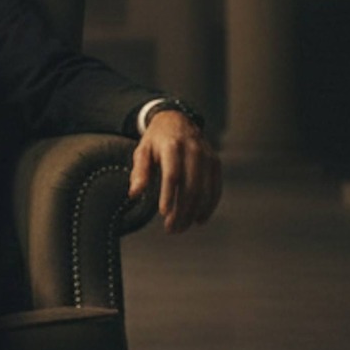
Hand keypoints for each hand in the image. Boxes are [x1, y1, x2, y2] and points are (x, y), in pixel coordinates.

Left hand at [127, 110, 221, 233]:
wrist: (178, 120)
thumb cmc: (156, 141)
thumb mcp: (142, 150)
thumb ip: (139, 171)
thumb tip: (134, 194)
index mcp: (172, 146)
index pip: (172, 174)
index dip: (168, 195)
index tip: (163, 214)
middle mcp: (193, 150)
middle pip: (190, 186)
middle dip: (181, 211)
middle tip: (171, 229)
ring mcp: (207, 157)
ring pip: (204, 191)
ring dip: (194, 213)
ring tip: (181, 228)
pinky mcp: (215, 163)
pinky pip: (216, 188)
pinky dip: (208, 206)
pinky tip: (199, 220)